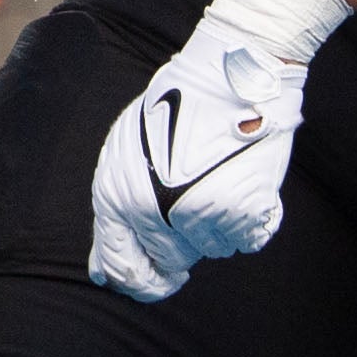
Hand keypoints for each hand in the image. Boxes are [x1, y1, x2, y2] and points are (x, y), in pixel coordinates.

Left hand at [85, 0, 348, 300]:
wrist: (229, 74)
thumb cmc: (176, 109)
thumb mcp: (126, 157)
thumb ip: (116, 217)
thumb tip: (105, 275)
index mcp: (116, 195)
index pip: (121, 268)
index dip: (140, 281)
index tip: (157, 277)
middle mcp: (151, 210)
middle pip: (170, 262)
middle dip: (182, 242)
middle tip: (194, 198)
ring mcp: (195, 212)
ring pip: (211, 251)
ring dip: (217, 225)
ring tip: (218, 175)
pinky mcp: (239, 209)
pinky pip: (246, 241)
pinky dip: (250, 220)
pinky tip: (243, 180)